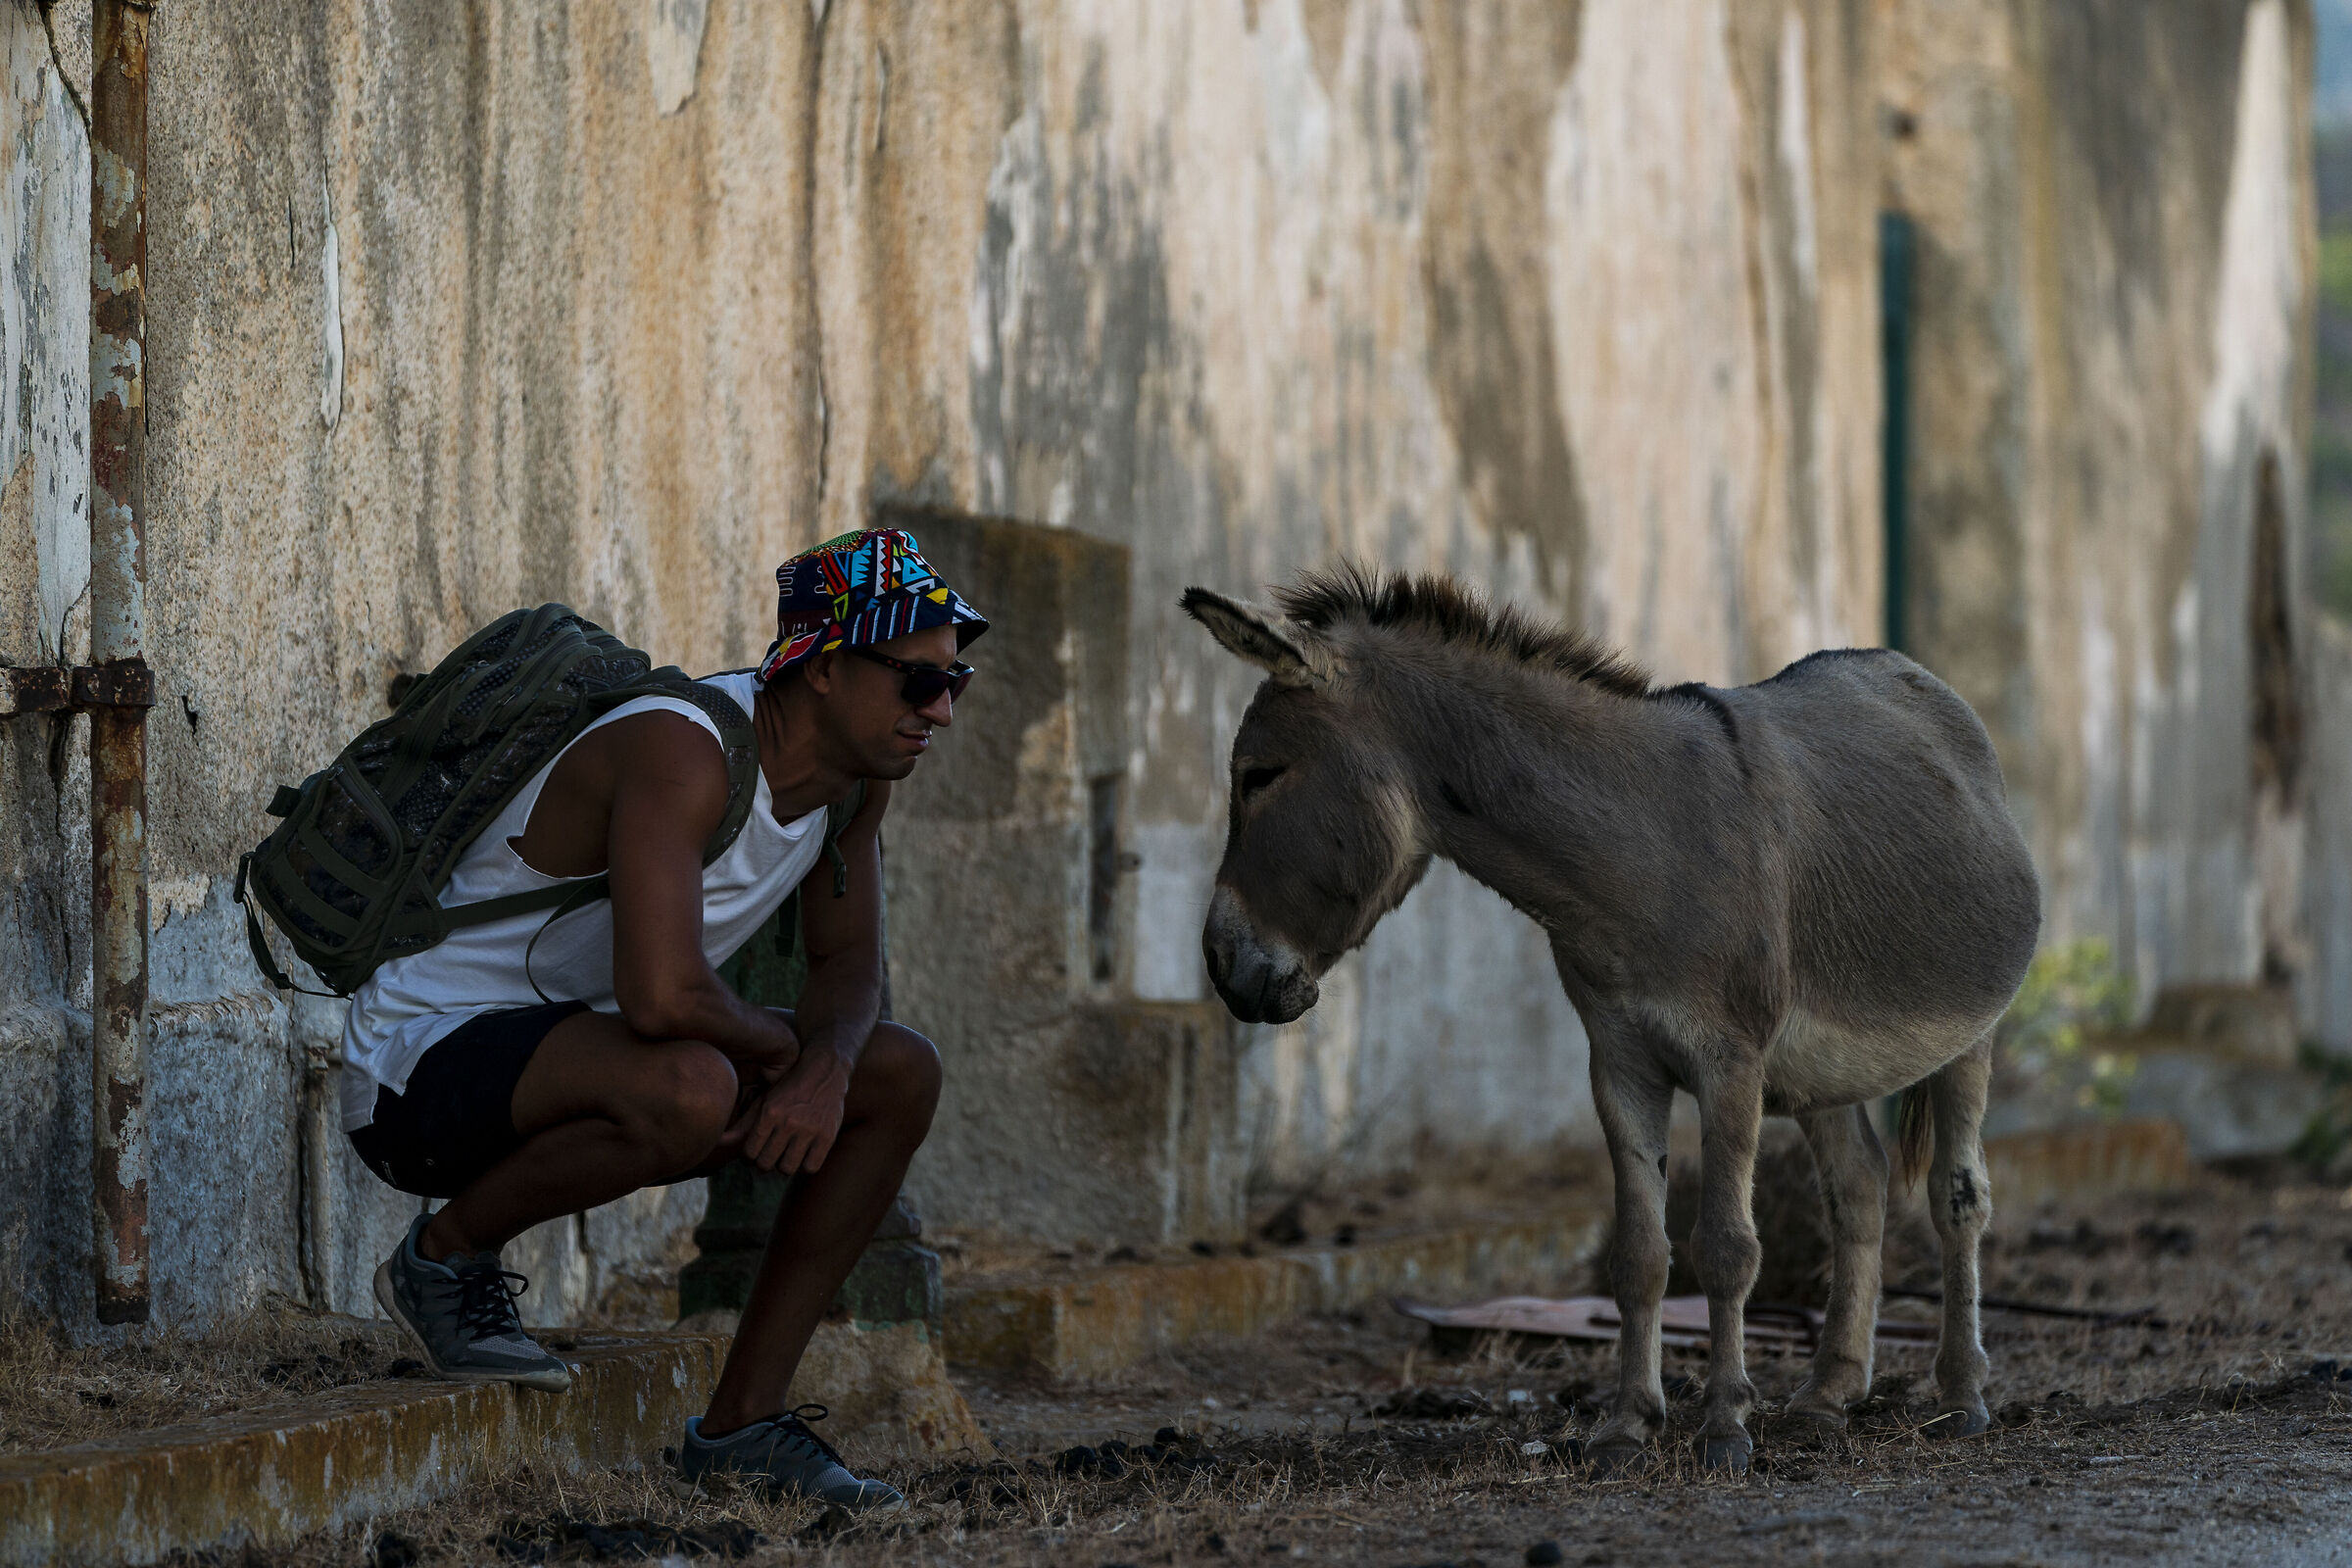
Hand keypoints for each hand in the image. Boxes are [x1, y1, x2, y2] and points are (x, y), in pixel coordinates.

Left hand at [735, 1049, 852, 1173]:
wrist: (825, 1071)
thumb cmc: (789, 1087)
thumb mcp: (765, 1098)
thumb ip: (744, 1121)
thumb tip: (718, 1142)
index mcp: (769, 1112)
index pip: (749, 1153)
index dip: (749, 1156)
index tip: (755, 1151)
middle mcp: (788, 1122)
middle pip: (766, 1164)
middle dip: (764, 1162)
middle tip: (769, 1155)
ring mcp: (809, 1130)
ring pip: (787, 1168)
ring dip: (784, 1165)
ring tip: (786, 1155)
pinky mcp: (827, 1136)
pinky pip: (810, 1167)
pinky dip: (805, 1165)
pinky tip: (803, 1155)